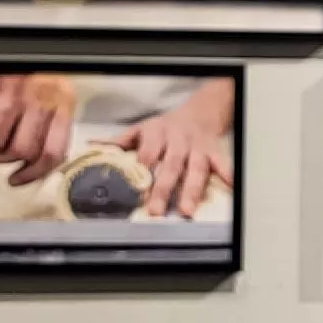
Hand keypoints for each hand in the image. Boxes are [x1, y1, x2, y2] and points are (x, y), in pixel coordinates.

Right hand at [0, 74, 77, 187]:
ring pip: (5, 148)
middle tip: (4, 150)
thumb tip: (37, 162)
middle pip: (28, 153)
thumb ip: (49, 125)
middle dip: (11, 159)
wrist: (9, 38)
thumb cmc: (29, 67)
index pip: (55, 152)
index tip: (21, 178)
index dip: (36, 173)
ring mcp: (22, 96)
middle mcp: (46, 98)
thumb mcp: (50, 94)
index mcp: (63, 101)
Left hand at [121, 78, 235, 216]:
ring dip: (191, 190)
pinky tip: (230, 187)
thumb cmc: (166, 126)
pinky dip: (227, 174)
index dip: (141, 172)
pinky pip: (222, 163)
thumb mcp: (141, 130)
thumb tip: (93, 147)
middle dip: (163, 188)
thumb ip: (119, 142)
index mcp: (157, 134)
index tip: (135, 191)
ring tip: (186, 210)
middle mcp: (178, 141)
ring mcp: (197, 147)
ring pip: (195, 169)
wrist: (199, 112)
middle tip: (155, 210)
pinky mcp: (214, 152)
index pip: (148, 154)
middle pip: (171, 166)